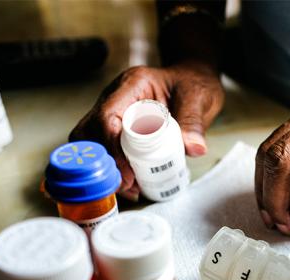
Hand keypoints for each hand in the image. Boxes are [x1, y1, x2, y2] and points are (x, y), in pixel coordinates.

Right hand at [70, 61, 224, 199]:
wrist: (193, 81)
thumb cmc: (193, 84)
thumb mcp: (198, 98)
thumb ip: (194, 122)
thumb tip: (194, 148)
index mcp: (132, 85)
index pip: (108, 115)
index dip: (112, 147)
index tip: (127, 173)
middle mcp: (116, 97)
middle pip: (90, 131)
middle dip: (104, 162)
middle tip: (126, 185)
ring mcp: (113, 112)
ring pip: (92, 142)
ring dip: (106, 167)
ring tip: (130, 188)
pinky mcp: (117, 127)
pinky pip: (105, 149)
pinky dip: (113, 168)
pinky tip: (130, 184)